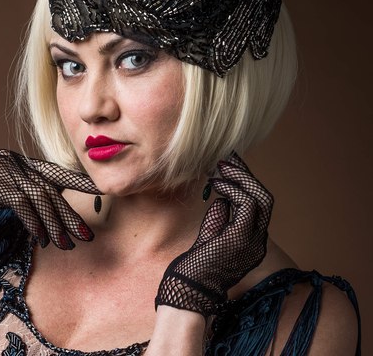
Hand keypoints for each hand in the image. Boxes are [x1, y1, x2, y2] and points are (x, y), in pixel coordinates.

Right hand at [0, 149, 99, 248]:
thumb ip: (21, 196)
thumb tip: (46, 211)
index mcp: (18, 162)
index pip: (55, 173)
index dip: (79, 183)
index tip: (100, 195)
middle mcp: (13, 160)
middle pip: (52, 187)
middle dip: (71, 214)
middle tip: (87, 236)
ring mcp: (1, 167)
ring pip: (39, 195)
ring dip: (55, 223)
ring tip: (67, 245)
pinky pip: (19, 201)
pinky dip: (33, 221)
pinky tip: (40, 239)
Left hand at [155, 153, 271, 315]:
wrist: (185, 292)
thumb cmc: (192, 268)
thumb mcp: (209, 238)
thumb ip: (219, 220)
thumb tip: (221, 199)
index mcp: (252, 242)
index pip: (259, 206)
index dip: (247, 183)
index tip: (231, 165)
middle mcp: (257, 242)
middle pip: (265, 199)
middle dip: (246, 175)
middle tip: (228, 158)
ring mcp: (251, 242)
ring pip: (260, 199)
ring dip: (240, 178)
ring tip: (220, 167)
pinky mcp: (239, 239)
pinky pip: (246, 205)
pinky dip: (233, 189)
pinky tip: (216, 183)